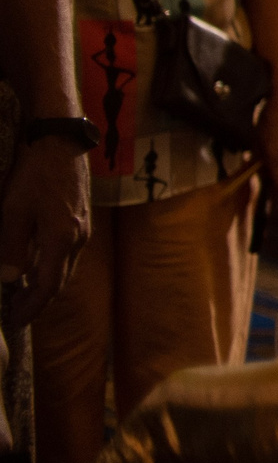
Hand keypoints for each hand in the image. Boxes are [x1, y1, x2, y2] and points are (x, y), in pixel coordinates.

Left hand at [0, 137, 90, 327]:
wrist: (59, 141)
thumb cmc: (34, 174)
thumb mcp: (13, 211)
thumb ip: (11, 247)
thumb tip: (10, 280)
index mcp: (62, 238)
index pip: (48, 286)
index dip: (32, 307)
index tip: (15, 321)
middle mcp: (78, 237)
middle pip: (61, 281)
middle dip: (39, 301)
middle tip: (16, 313)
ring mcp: (83, 228)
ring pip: (65, 267)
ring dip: (45, 284)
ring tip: (22, 293)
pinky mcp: (80, 218)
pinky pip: (67, 253)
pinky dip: (51, 266)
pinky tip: (34, 265)